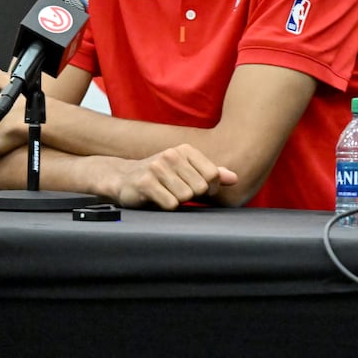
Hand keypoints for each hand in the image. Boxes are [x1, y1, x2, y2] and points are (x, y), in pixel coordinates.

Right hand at [104, 144, 237, 208]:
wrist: (123, 178)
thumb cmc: (161, 177)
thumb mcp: (186, 171)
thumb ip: (211, 174)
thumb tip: (235, 178)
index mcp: (185, 150)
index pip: (213, 175)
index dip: (210, 188)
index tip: (199, 190)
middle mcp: (172, 155)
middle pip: (200, 187)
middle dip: (192, 195)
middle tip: (177, 192)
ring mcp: (157, 168)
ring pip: (185, 196)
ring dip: (177, 201)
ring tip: (166, 194)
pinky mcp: (144, 183)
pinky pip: (170, 203)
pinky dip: (166, 206)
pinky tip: (157, 199)